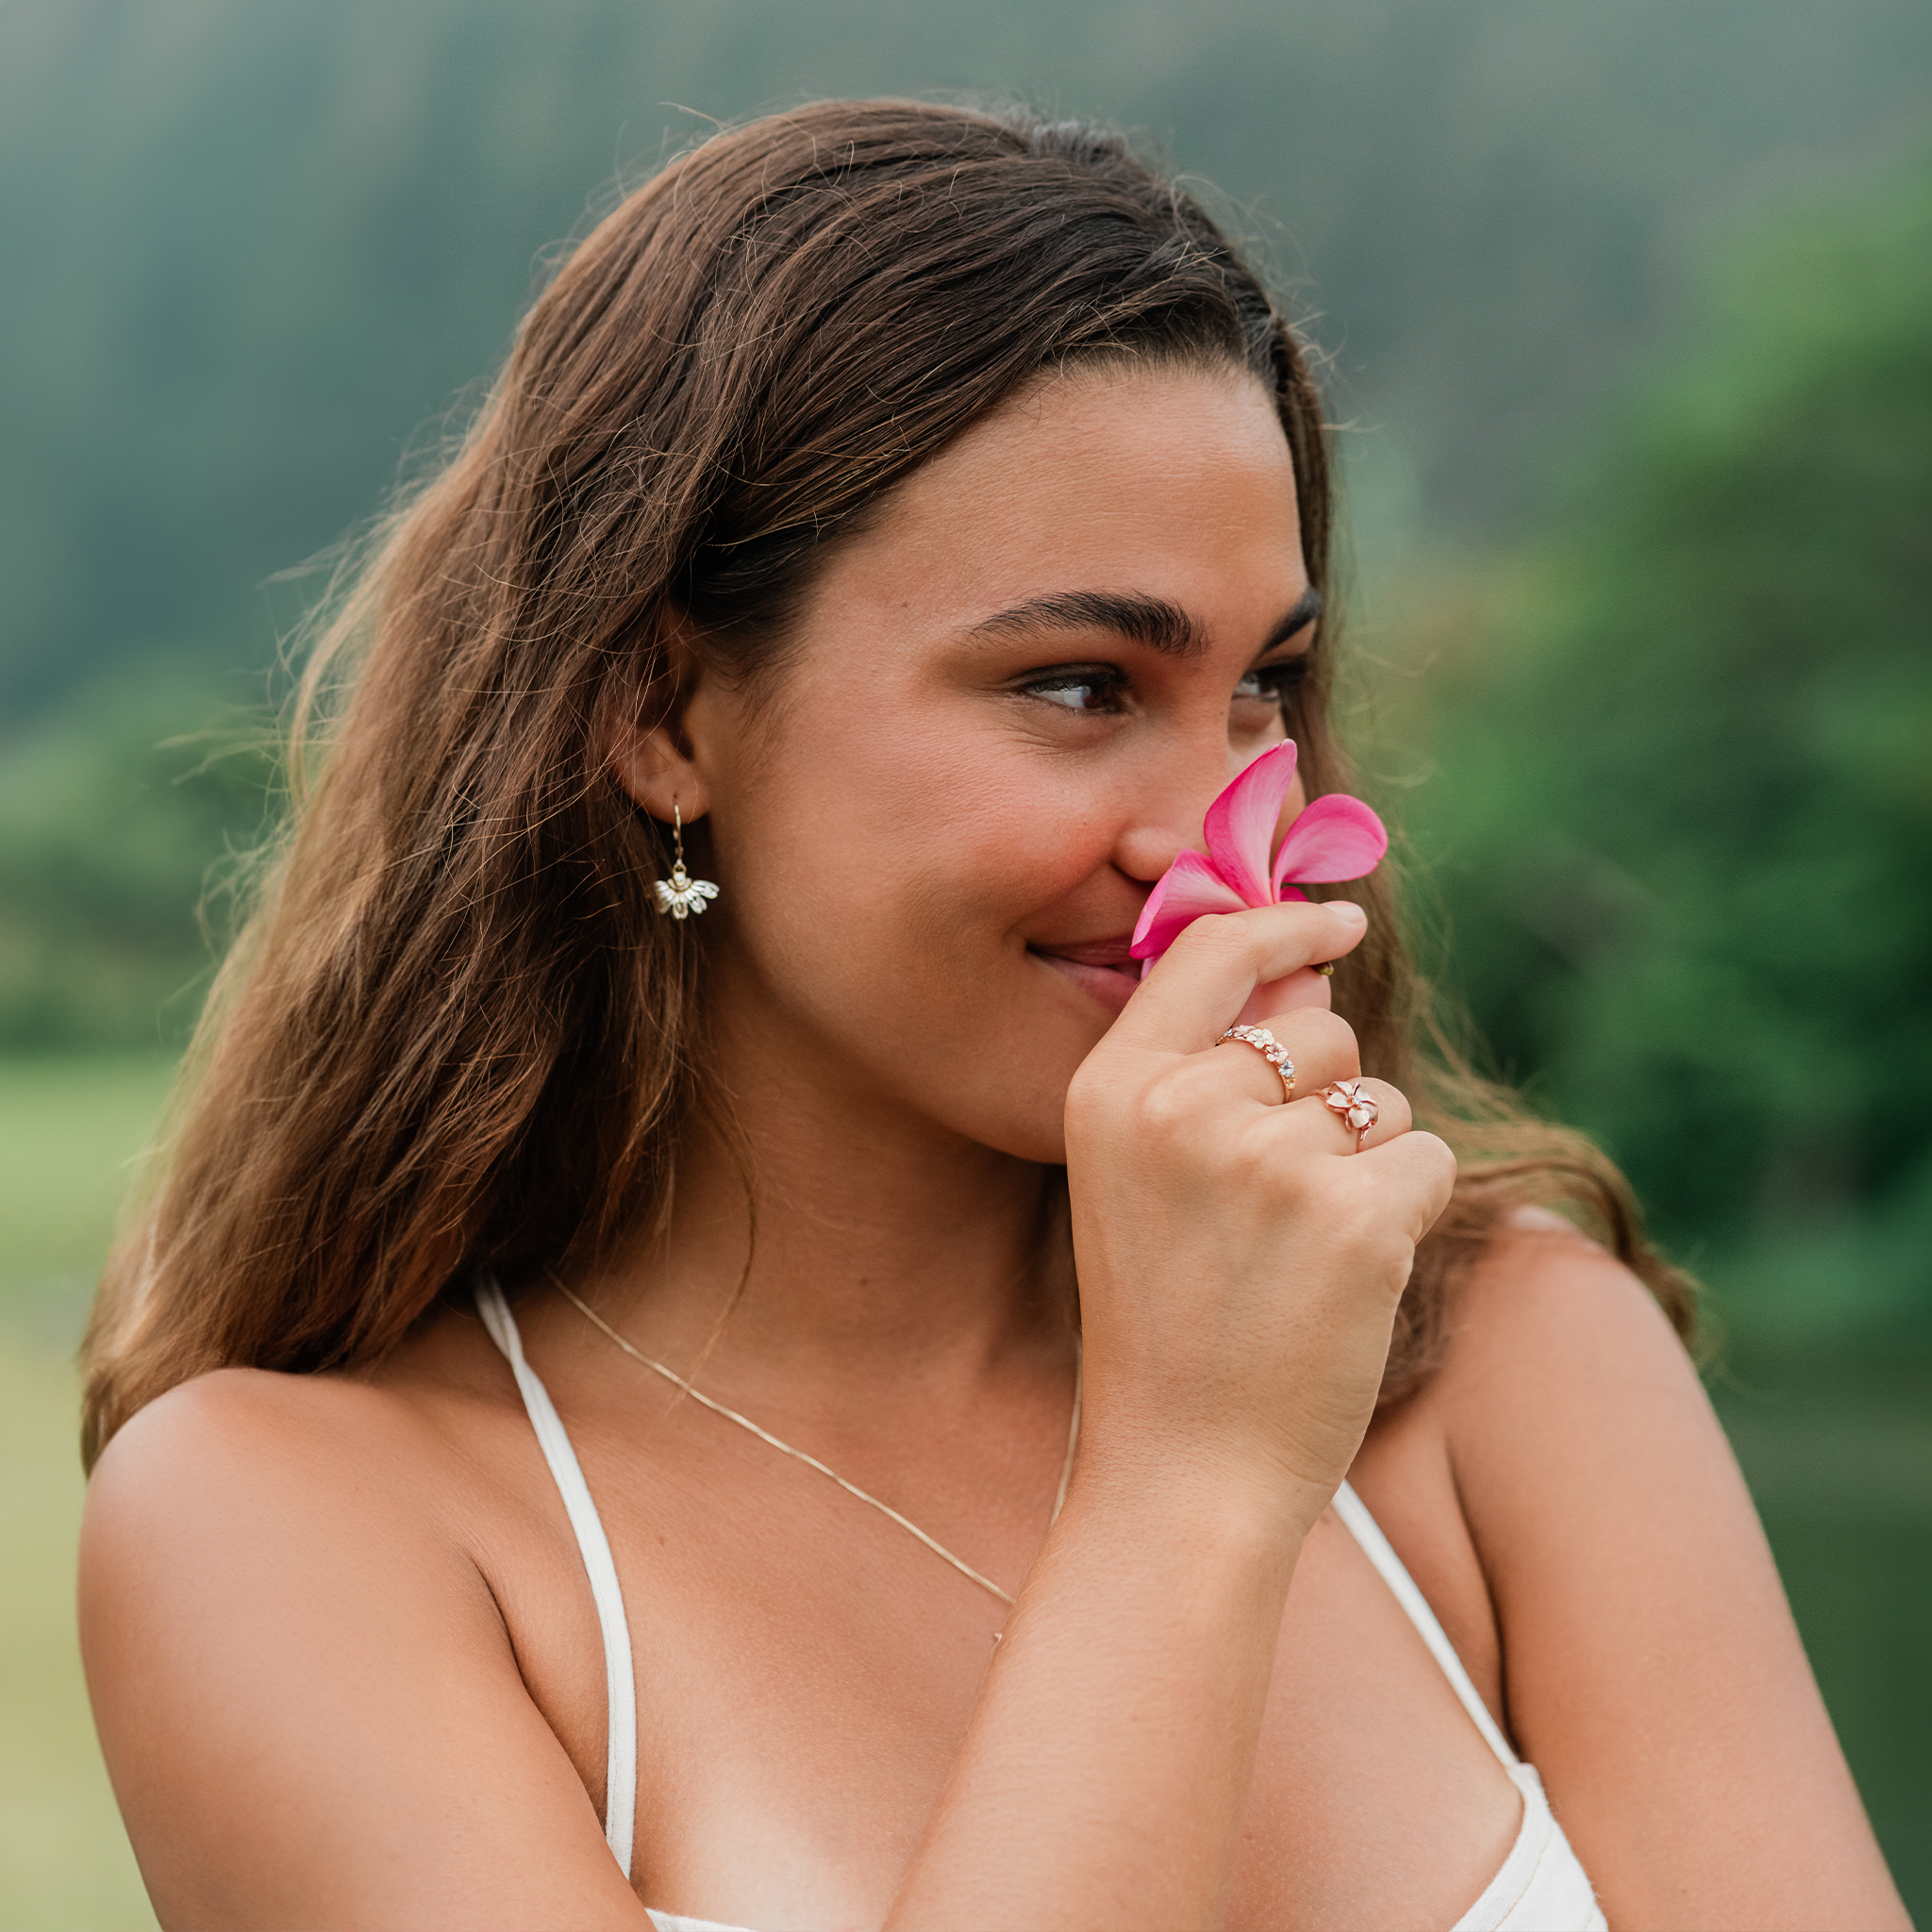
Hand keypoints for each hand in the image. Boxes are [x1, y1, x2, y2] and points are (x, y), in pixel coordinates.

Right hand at [1063, 900, 1455, 1532]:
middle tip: (1273, 1209)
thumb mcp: (1136, 1177)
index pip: (1208, 953)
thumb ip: (1202, 1068)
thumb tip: (1308, 971)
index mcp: (1108, 1092)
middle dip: (1329, 1099)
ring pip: (1381, 1102)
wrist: (1181, 1471)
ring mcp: (1268, 1162)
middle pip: (1318, 1032)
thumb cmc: (1166, 1323)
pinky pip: (1425, 1160)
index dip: (1283, 927)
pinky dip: (1404, 1215)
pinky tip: (1345, 1282)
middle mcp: (1181, 1109)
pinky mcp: (1354, 1217)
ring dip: (1367, 1165)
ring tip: (1296, 1257)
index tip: (1335, 923)